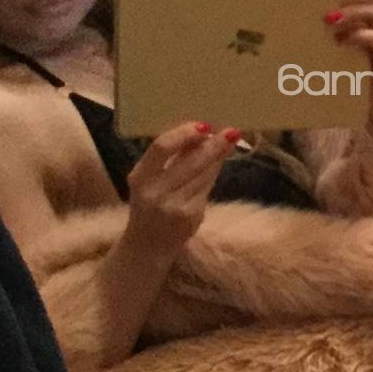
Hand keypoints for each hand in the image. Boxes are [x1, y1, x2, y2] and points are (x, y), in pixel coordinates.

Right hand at [122, 122, 239, 255]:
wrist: (147, 246)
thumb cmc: (150, 203)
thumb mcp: (149, 179)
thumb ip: (170, 158)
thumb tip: (202, 131)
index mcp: (140, 177)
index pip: (161, 147)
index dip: (184, 134)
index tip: (203, 126)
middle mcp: (156, 192)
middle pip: (191, 161)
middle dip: (214, 145)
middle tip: (232, 130)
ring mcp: (175, 206)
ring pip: (204, 174)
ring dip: (219, 156)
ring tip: (231, 141)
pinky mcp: (192, 216)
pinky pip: (208, 188)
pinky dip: (214, 173)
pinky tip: (219, 163)